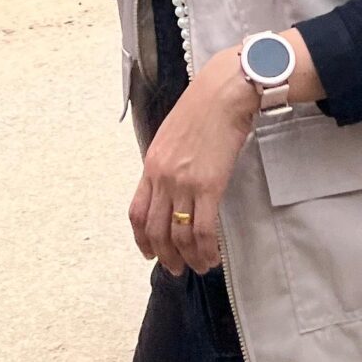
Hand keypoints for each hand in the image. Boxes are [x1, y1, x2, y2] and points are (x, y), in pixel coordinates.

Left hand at [128, 46, 257, 274]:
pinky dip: (206, 249)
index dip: (141, 239)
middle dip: (165, 256)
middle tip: (176, 269)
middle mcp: (163, 177)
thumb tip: (171, 185)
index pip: (137, 213)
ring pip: (179, 235)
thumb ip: (167, 162)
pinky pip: (203, 229)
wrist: (225, 92)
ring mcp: (184, 183)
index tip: (150, 253)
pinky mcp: (209, 186)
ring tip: (199, 267)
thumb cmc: (203, 107)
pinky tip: (212, 257)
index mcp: (151, 165)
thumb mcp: (172, 135)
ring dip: (188, 258)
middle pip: (156, 230)